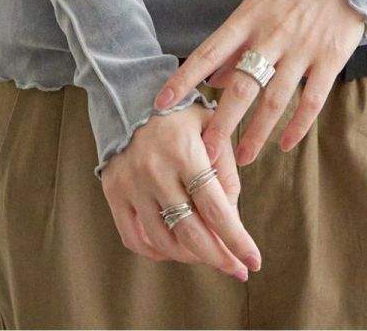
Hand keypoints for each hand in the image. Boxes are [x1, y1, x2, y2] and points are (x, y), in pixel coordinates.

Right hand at [100, 101, 261, 278]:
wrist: (130, 97)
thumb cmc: (180, 115)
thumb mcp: (211, 128)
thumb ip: (225, 169)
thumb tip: (232, 220)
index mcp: (185, 150)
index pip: (216, 208)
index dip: (236, 240)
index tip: (253, 261)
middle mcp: (155, 170)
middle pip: (191, 232)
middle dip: (218, 257)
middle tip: (235, 269)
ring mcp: (131, 184)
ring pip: (164, 241)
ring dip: (191, 256)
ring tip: (208, 254)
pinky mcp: (113, 192)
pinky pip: (135, 239)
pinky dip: (158, 252)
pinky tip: (176, 249)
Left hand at [152, 0, 366, 168]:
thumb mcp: (257, 5)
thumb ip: (235, 42)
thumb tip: (213, 78)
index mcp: (248, 19)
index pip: (209, 52)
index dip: (184, 78)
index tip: (162, 102)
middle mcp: (271, 36)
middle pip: (241, 86)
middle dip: (221, 123)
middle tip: (205, 154)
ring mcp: (301, 49)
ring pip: (274, 100)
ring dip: (257, 133)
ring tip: (242, 158)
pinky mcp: (329, 60)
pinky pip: (311, 100)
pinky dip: (298, 126)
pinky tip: (285, 144)